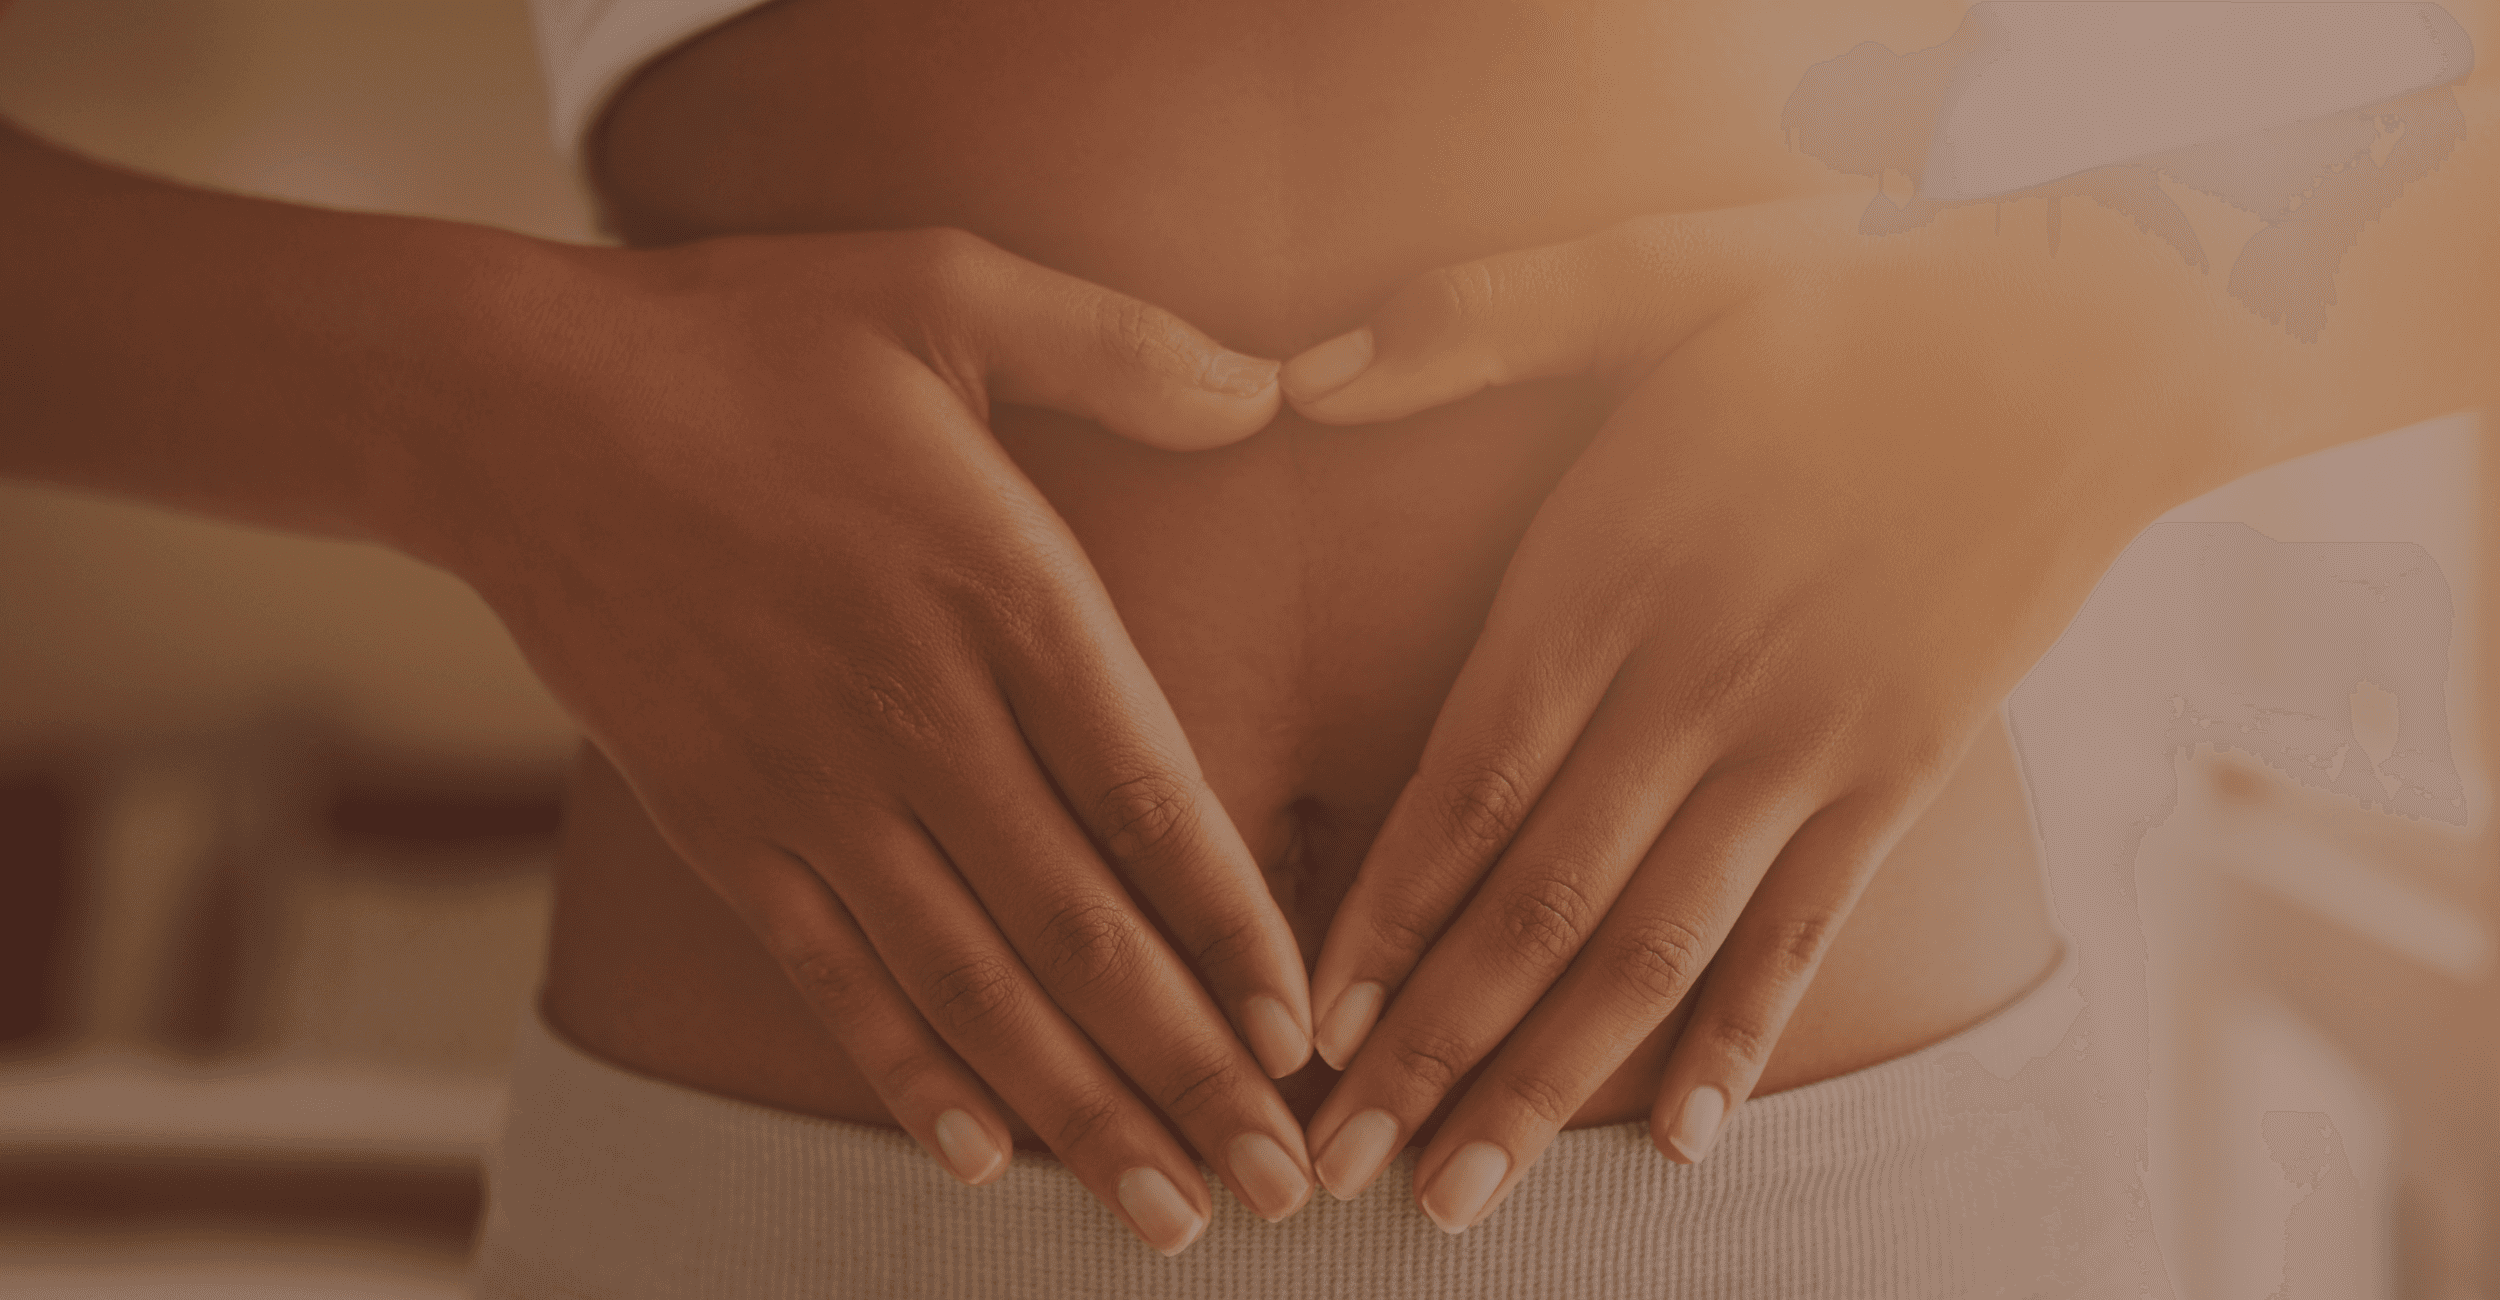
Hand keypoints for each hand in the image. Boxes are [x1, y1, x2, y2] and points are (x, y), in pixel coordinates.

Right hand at [399, 229, 1318, 1250]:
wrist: (510, 406)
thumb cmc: (747, 337)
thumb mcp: (944, 289)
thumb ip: (1122, 345)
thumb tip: (1275, 386)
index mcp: (996, 585)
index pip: (1147, 795)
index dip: (1233, 926)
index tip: (1307, 1030)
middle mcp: (912, 712)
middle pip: (1077, 928)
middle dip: (1190, 1070)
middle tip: (1281, 1184)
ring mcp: (808, 786)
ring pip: (967, 985)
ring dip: (1075, 1109)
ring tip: (1167, 1214)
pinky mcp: (721, 823)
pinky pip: (829, 976)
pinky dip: (906, 1073)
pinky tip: (978, 1158)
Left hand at [1278, 193, 2242, 1229]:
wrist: (2099, 341)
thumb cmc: (1851, 306)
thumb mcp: (1660, 270)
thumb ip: (1482, 316)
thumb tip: (1308, 372)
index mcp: (1610, 565)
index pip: (1464, 777)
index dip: (1379, 913)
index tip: (1306, 1026)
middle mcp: (1697, 677)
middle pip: (1537, 897)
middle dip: (1427, 1043)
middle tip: (1339, 1163)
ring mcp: (1808, 739)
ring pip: (1654, 942)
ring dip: (1549, 1078)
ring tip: (1464, 1196)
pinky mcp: (1904, 771)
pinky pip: (1805, 931)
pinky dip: (1739, 1037)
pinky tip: (1680, 1141)